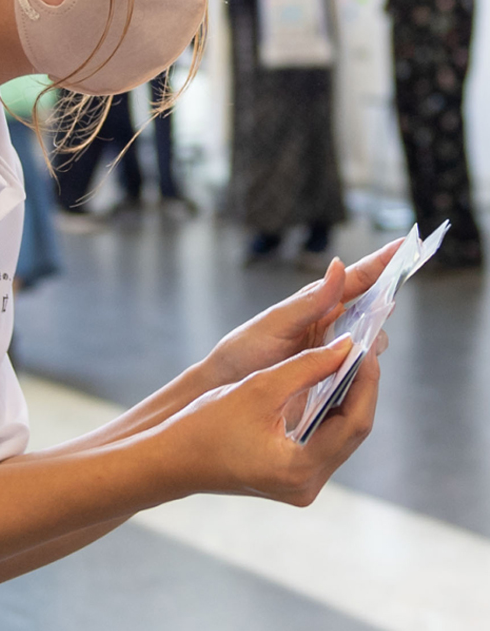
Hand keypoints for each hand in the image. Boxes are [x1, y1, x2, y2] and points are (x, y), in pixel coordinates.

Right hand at [166, 332, 383, 503]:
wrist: (174, 458)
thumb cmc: (206, 425)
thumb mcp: (259, 388)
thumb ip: (307, 367)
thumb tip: (348, 347)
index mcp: (300, 468)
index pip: (354, 422)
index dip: (365, 381)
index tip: (367, 346)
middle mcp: (308, 485)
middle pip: (353, 430)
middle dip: (360, 387)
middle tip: (362, 347)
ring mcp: (302, 485)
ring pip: (341, 435)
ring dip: (346, 397)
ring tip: (347, 358)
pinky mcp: (294, 478)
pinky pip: (325, 440)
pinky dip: (329, 411)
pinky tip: (327, 382)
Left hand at [201, 240, 401, 387]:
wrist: (224, 386)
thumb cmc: (244, 351)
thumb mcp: (276, 323)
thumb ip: (310, 301)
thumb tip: (339, 265)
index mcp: (315, 302)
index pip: (355, 278)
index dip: (381, 262)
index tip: (407, 244)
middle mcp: (326, 321)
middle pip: (369, 306)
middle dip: (386, 297)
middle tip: (397, 292)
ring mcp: (329, 346)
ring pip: (368, 336)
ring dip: (378, 333)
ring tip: (379, 332)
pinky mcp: (329, 372)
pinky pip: (358, 363)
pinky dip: (368, 361)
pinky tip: (370, 363)